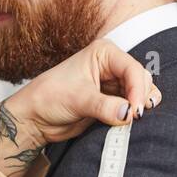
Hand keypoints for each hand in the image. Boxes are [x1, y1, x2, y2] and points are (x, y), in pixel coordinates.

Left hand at [6, 38, 160, 143]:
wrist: (35, 118)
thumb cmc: (49, 98)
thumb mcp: (78, 99)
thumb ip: (105, 106)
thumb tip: (129, 114)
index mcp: (104, 54)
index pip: (131, 69)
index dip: (138, 89)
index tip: (135, 110)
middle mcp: (111, 66)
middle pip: (141, 80)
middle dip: (141, 98)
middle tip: (136, 118)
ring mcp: (113, 85)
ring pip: (139, 94)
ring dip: (140, 107)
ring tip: (136, 121)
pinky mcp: (112, 102)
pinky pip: (130, 108)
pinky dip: (133, 115)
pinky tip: (132, 123)